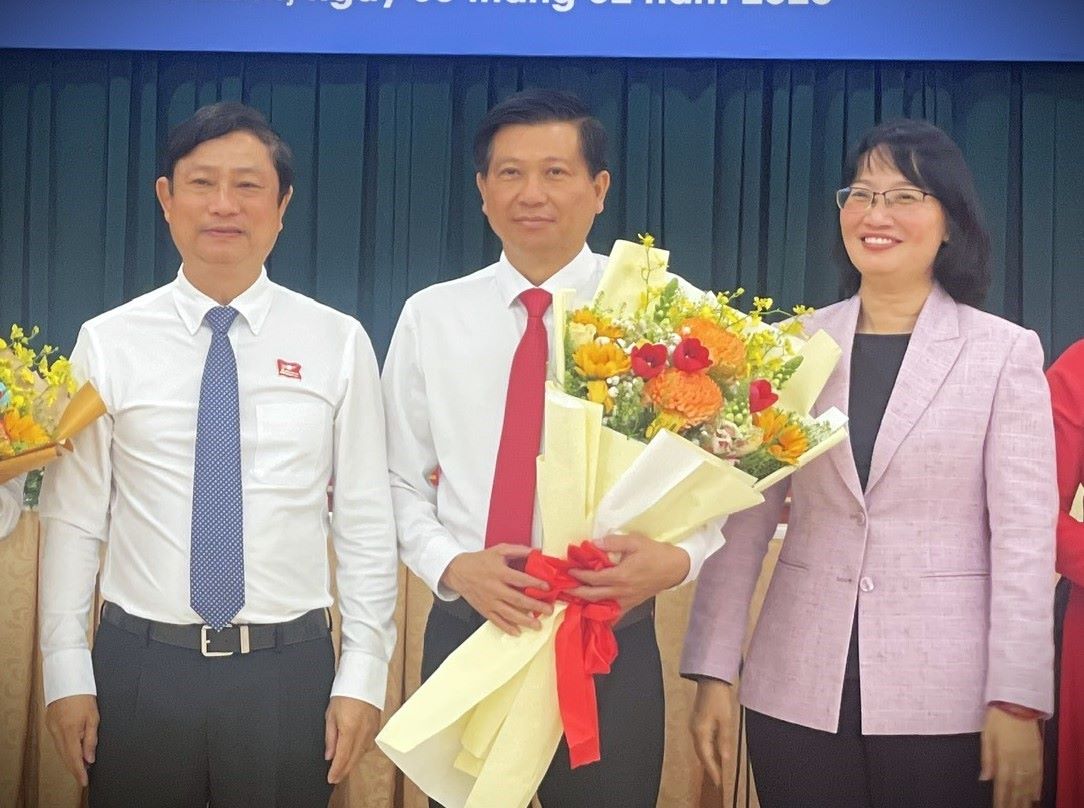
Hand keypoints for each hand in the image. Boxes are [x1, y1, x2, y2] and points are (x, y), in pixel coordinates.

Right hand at [45, 694, 98, 786]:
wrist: (68, 681)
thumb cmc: (83, 697)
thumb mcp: (93, 717)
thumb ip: (91, 740)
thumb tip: (90, 758)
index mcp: (70, 731)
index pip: (74, 757)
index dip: (79, 771)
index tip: (84, 781)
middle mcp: (57, 732)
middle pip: (65, 756)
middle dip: (75, 767)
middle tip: (84, 775)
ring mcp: (51, 728)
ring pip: (61, 750)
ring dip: (70, 758)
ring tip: (82, 765)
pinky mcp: (50, 724)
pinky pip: (58, 742)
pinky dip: (65, 749)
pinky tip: (73, 751)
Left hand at [324, 696, 379, 784]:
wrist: (363, 678)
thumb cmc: (345, 693)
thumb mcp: (331, 715)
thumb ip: (330, 738)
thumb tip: (329, 755)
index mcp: (350, 730)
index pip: (342, 757)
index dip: (336, 771)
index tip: (331, 778)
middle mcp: (363, 732)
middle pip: (354, 759)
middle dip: (344, 770)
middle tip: (336, 778)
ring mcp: (372, 730)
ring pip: (362, 753)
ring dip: (353, 762)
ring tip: (344, 767)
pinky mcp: (376, 726)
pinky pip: (369, 745)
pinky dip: (361, 752)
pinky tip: (355, 752)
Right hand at [440, 544, 552, 634]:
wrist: (458, 571)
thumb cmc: (481, 560)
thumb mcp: (498, 550)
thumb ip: (518, 550)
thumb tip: (536, 551)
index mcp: (499, 572)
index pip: (520, 579)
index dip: (535, 583)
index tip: (548, 587)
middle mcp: (495, 588)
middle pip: (517, 599)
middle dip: (535, 606)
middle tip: (549, 610)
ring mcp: (489, 601)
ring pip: (509, 613)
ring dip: (525, 621)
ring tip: (538, 625)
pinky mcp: (484, 609)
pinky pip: (497, 621)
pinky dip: (507, 628)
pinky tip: (518, 632)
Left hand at [567, 533, 689, 611]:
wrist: (675, 568)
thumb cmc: (655, 553)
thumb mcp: (635, 541)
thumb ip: (613, 542)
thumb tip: (593, 543)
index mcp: (620, 576)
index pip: (593, 578)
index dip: (579, 575)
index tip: (569, 571)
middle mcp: (621, 591)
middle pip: (593, 595)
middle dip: (576, 593)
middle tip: (564, 589)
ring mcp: (627, 600)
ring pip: (601, 606)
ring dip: (586, 604)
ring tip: (573, 600)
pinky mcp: (632, 604)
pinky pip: (615, 614)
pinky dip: (603, 616)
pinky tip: (594, 615)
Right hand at [689, 678, 735, 786]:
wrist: (710, 679)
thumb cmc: (718, 698)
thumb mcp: (725, 721)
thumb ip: (724, 741)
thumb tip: (724, 759)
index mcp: (700, 732)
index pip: (706, 757)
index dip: (712, 770)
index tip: (718, 782)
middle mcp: (694, 730)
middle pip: (701, 753)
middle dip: (709, 766)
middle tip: (717, 779)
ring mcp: (694, 724)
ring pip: (700, 747)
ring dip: (708, 758)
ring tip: (716, 769)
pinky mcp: (697, 719)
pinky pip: (701, 739)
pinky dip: (707, 748)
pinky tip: (713, 751)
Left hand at [979, 705, 1042, 807]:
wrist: (1017, 702)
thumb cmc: (999, 716)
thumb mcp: (986, 735)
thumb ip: (986, 758)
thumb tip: (984, 777)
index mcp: (1004, 755)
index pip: (1002, 783)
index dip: (1001, 798)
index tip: (999, 807)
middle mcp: (1019, 758)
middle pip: (1017, 786)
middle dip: (1014, 802)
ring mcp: (1030, 756)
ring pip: (1029, 783)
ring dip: (1026, 797)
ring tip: (1023, 807)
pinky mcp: (1038, 752)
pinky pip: (1039, 773)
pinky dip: (1037, 786)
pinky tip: (1035, 794)